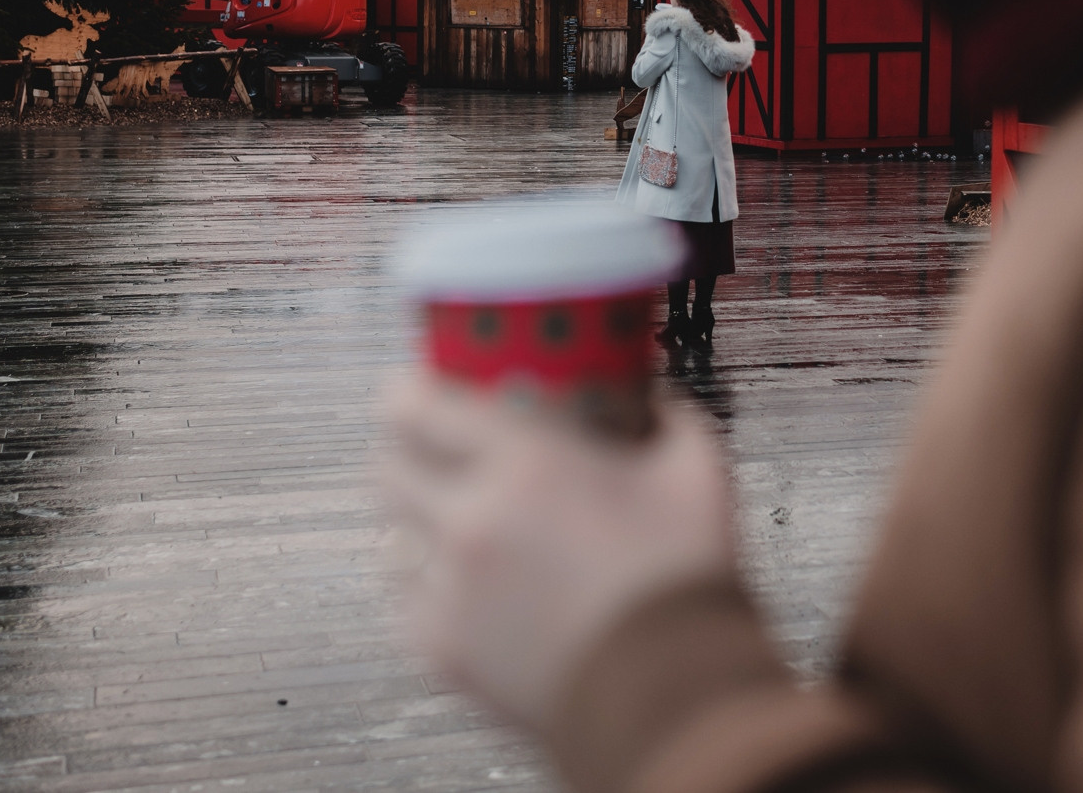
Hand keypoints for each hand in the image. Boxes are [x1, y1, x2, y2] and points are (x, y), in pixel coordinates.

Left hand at [381, 377, 735, 729]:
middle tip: (430, 452)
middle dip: (402, 453)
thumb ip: (668, 419)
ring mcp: (449, 587)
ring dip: (416, 520)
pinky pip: (406, 599)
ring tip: (453, 522)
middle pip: (387, 467)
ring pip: (393, 535)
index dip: (407, 390)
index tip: (416, 387)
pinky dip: (427, 585)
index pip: (416, 405)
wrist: (672, 695)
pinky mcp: (443, 648)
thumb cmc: (684, 580)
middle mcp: (471, 518)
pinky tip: (462, 583)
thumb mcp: (695, 472)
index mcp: (525, 461)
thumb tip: (655, 402)